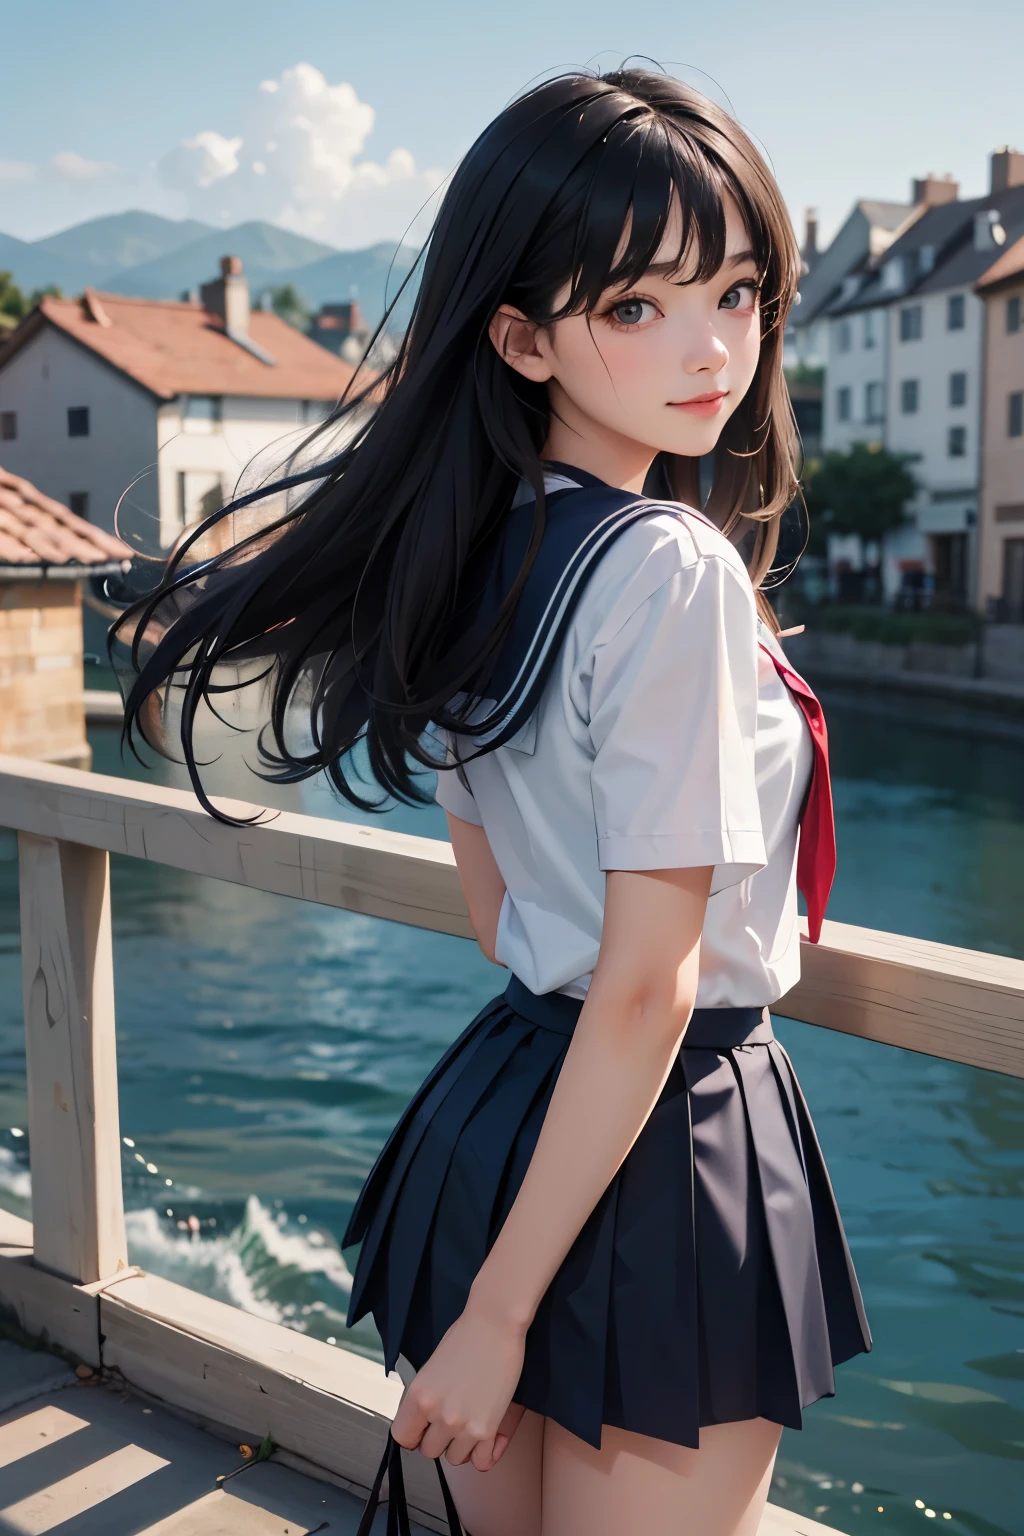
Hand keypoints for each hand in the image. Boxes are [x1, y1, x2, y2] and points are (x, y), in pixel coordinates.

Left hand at [390, 1303, 527, 1470]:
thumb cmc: (466, 1336)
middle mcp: (438, 1414)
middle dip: (439, 1438)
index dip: (413, 1434)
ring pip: (454, 1458)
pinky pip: (480, 1461)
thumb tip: (422, 1422)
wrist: (496, 1324)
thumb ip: (424, 1398)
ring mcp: (463, 1424)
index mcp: (419, 1396)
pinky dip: (482, 1453)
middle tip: (451, 1419)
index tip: (422, 1429)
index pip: (402, 1437)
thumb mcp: (431, 1368)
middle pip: (429, 1451)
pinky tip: (484, 1438)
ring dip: (460, 1445)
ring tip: (469, 1424)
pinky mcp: (488, 1429)